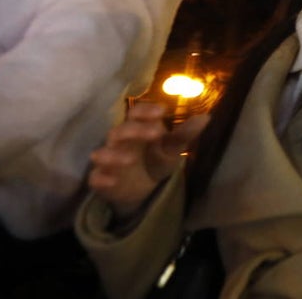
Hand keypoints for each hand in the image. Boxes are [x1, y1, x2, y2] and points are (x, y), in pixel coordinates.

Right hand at [87, 102, 210, 219]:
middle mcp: (119, 140)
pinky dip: (101, 179)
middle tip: (155, 133)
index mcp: (137, 127)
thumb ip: (185, 134)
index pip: (136, 113)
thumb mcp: (172, 148)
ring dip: (113, 155)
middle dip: (135, 130)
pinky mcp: (100, 180)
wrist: (142, 189)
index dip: (146, 111)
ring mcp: (108, 160)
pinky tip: (111, 181)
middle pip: (119, 130)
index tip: (162, 112)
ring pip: (102, 153)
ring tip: (131, 159)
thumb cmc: (155, 160)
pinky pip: (95, 178)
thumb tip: (206, 117)